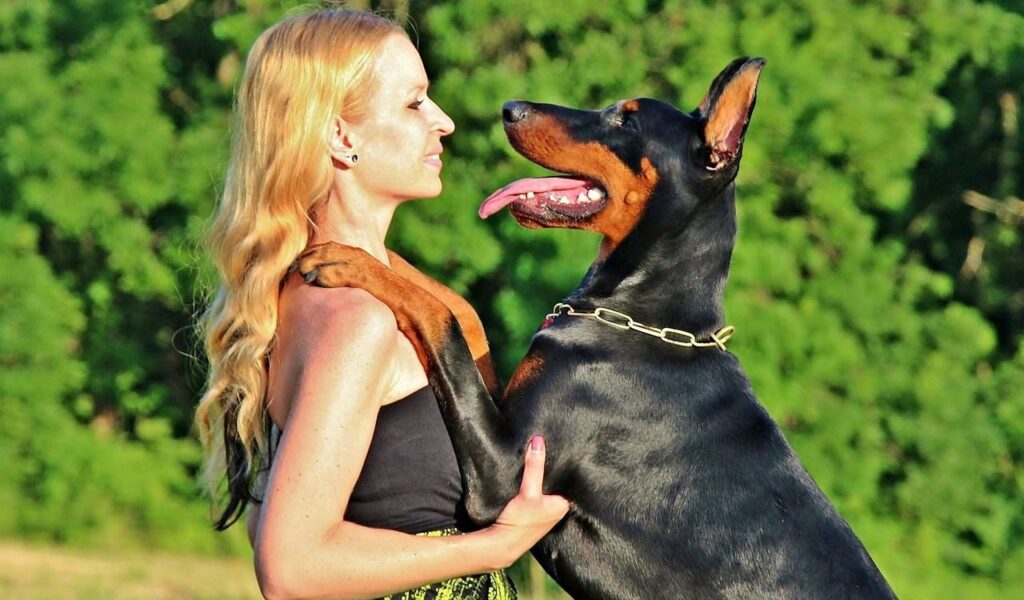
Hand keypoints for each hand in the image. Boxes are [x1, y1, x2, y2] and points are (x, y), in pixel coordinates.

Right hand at [485, 436, 570, 566]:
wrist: (501, 544)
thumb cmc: (520, 521)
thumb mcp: (528, 491)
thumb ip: (534, 467)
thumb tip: (538, 441)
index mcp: (563, 505)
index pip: (569, 481)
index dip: (566, 466)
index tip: (566, 448)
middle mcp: (558, 510)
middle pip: (557, 483)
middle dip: (553, 470)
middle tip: (552, 447)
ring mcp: (546, 513)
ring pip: (547, 489)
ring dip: (542, 478)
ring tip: (542, 456)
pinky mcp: (535, 515)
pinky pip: (538, 494)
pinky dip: (535, 486)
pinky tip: (531, 476)